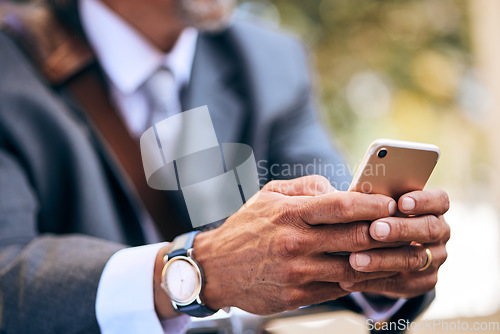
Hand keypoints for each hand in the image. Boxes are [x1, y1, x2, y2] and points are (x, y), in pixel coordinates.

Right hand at [192, 175, 403, 314]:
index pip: (341, 206)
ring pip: (353, 268)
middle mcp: (295, 243)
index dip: (372, 205)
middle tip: (407, 228)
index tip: (391, 204)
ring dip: (382, 261)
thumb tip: (341, 189)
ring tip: (401, 253)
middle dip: (387, 233)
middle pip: (354, 237)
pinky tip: (373, 272)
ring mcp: (297, 272)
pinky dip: (360, 280)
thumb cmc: (246, 227)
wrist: (215, 269)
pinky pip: (339, 288)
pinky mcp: (297, 296)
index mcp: (290, 213)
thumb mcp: (269, 196)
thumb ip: (307, 187)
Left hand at [339, 189, 450, 298]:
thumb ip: (376, 200)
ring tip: (355, 259)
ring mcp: (434, 259)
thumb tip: (354, 194)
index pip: (440, 201)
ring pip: (414, 259)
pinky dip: (372, 279)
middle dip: (401, 229)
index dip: (423, 201)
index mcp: (434, 208)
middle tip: (374, 229)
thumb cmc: (381, 216)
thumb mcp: (381, 206)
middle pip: (429, 229)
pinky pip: (399, 283)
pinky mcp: (422, 282)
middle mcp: (439, 234)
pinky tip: (349, 278)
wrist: (385, 251)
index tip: (401, 203)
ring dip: (382, 259)